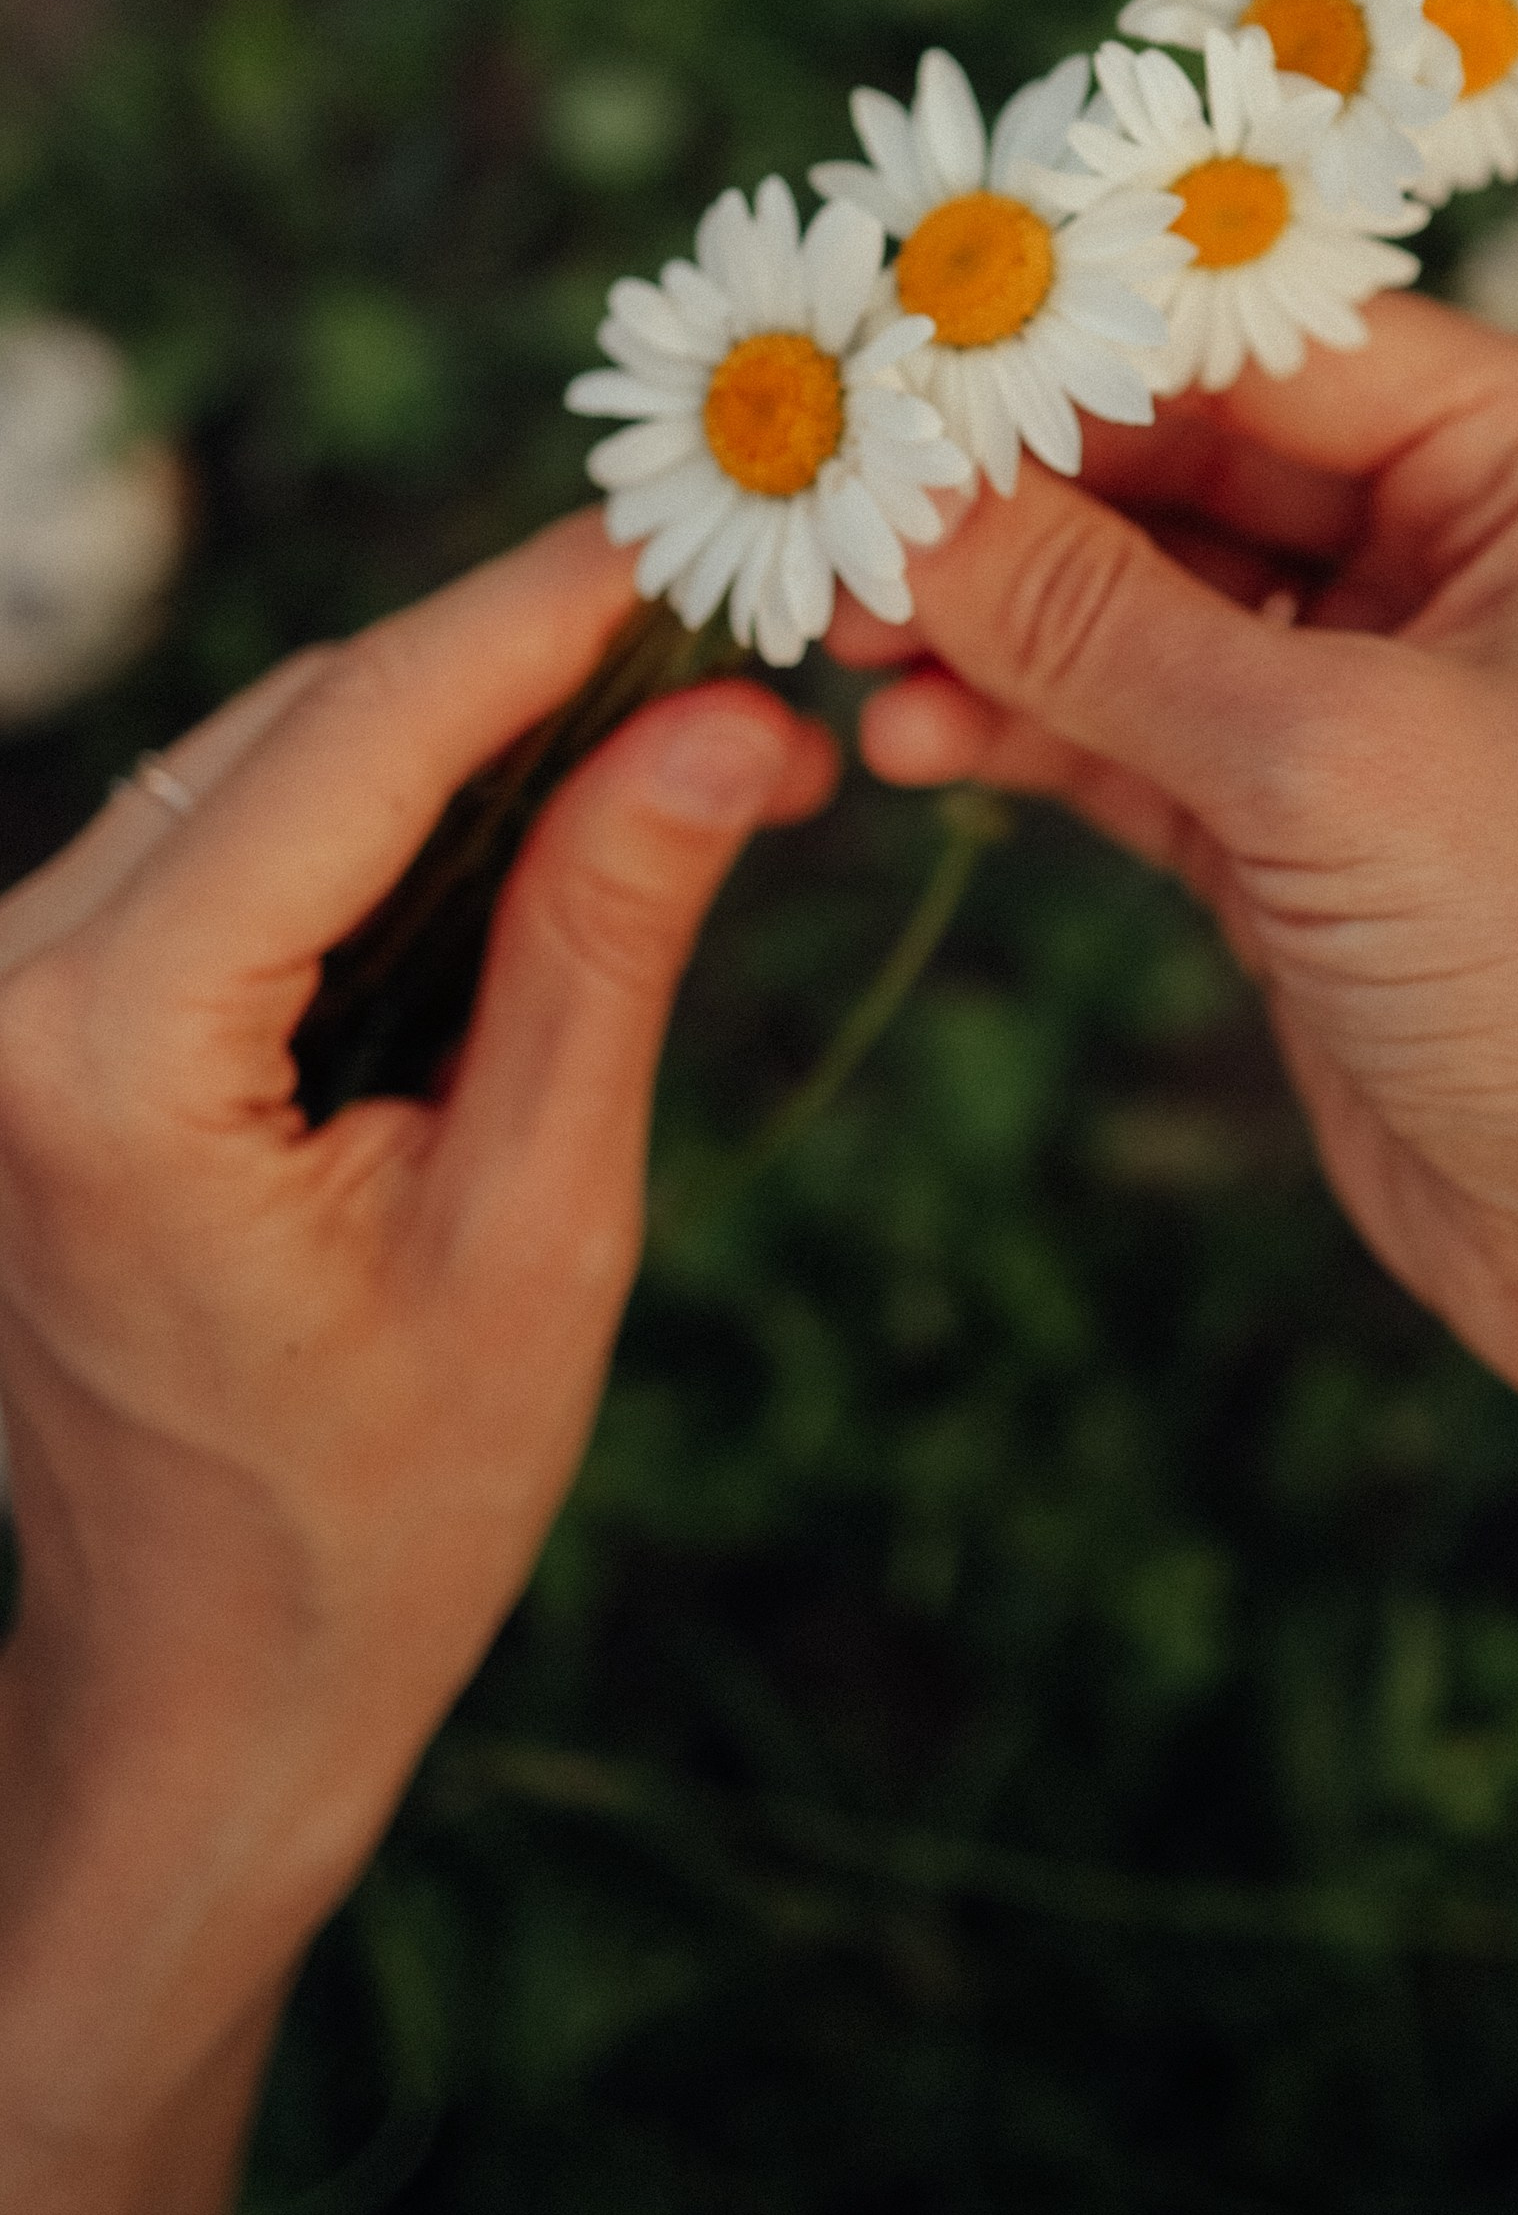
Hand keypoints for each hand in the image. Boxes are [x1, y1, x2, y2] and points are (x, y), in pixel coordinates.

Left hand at [0, 514, 833, 2123]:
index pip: (358, 739)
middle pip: (302, 721)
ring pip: (263, 758)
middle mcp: (5, 993)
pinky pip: (227, 835)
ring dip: (466, 721)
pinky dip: (387, 802)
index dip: (549, 612)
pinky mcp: (32, 1012)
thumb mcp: (536, 1228)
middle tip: (745, 633)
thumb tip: (727, 722)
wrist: (199, 1685)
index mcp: (111, 1060)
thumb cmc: (382, 1511)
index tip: (710, 529)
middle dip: (528, 655)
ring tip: (684, 718)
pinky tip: (546, 803)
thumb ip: (605, 944)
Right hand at [835, 295, 1517, 1482]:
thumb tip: (900, 505)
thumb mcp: (1326, 767)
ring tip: (836, 637)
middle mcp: (1474, 547)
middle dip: (1009, 499)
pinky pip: (1145, 733)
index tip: (878, 359)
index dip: (1065, 348)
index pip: (1263, 342)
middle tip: (828, 515)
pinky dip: (1033, 732)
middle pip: (1189, 463)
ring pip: (1148, 606)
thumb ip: (1096, 625)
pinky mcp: (1320, 824)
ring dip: (998, 623)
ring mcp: (1391, 689)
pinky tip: (907, 738)